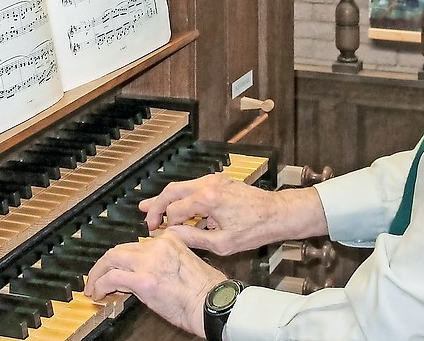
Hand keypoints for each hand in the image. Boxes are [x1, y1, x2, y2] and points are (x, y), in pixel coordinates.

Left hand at [85, 233, 224, 336]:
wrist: (214, 305)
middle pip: (120, 249)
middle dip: (104, 264)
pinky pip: (112, 278)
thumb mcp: (188, 265)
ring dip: (97, 273)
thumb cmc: (208, 293)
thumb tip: (145, 274)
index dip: (123, 259)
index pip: (137, 245)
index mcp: (170, 240)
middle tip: (96, 276)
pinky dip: (100, 284)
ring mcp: (149, 262)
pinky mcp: (143, 280)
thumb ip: (165, 262)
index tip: (117, 269)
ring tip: (93, 286)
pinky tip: (99, 293)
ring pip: (111, 259)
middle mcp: (158, 246)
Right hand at [141, 173, 326, 255]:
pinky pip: (193, 188)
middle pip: (171, 191)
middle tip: (145, 219)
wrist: (277, 213)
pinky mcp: (219, 181)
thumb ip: (193, 238)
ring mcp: (213, 180)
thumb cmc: (254, 230)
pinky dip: (181, 197)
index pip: (174, 210)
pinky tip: (175, 206)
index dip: (165, 224)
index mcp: (207, 199)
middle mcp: (207, 185)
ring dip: (166, 199)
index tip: (159, 234)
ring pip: (181, 187)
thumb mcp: (222, 243)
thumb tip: (171, 236)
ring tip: (148, 207)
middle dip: (156, 206)